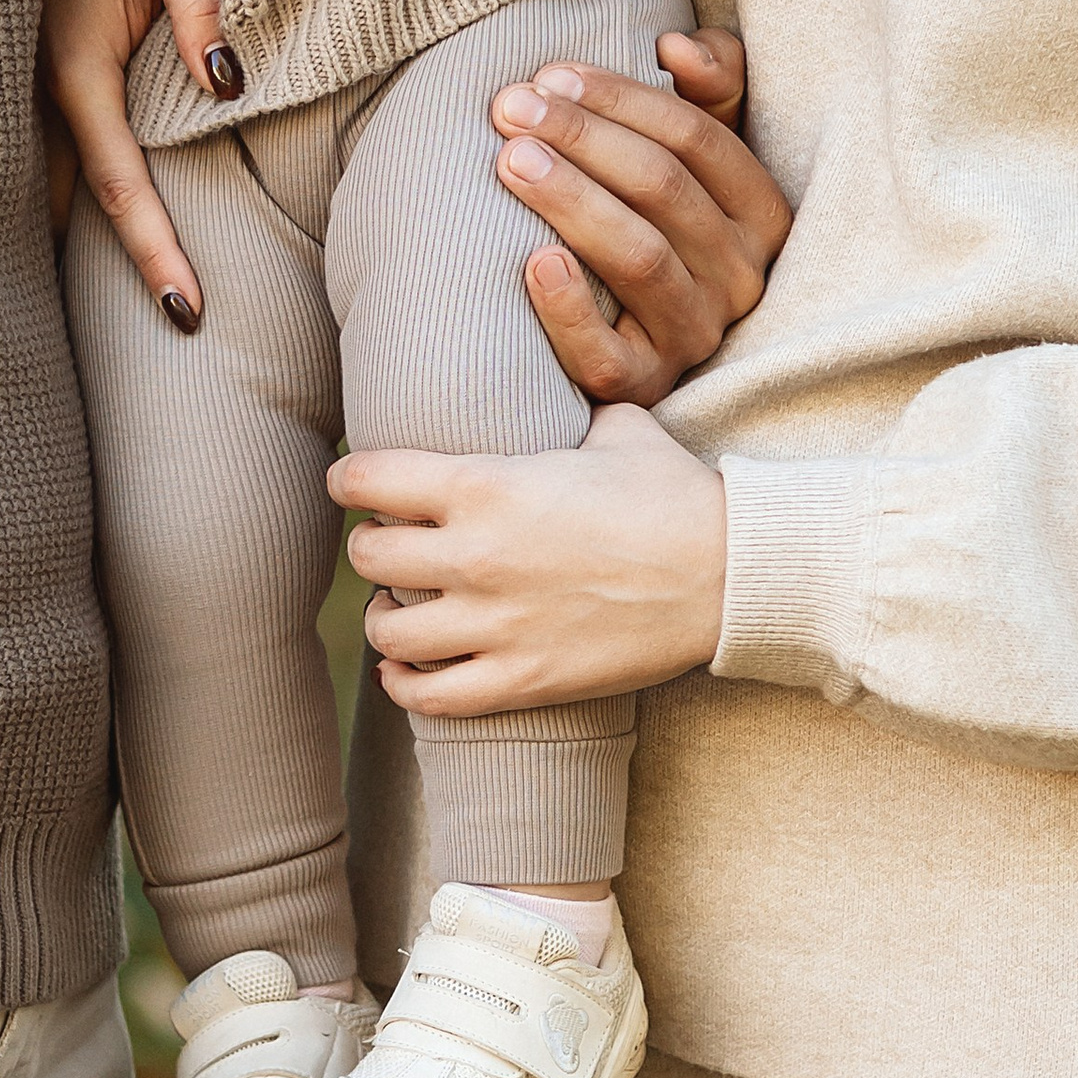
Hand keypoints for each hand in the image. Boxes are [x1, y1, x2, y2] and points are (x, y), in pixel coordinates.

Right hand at [41, 0, 225, 326]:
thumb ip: (202, 6)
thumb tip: (228, 85)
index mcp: (77, 75)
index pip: (122, 189)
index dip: (155, 254)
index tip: (188, 313)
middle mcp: (43, 102)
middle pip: (81, 214)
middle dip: (116, 276)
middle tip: (179, 333)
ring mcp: (30, 104)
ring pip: (56, 198)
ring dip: (86, 252)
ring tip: (126, 319)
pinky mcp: (34, 98)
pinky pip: (53, 169)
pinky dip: (71, 210)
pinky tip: (83, 246)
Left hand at [335, 405, 727, 710]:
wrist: (728, 574)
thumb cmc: (672, 493)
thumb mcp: (612, 426)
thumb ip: (562, 406)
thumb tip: (553, 381)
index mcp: (485, 485)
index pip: (368, 480)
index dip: (350, 480)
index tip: (350, 483)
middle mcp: (475, 556)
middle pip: (368, 556)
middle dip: (371, 545)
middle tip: (389, 541)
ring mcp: (496, 626)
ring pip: (388, 630)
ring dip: (385, 615)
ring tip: (399, 605)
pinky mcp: (523, 681)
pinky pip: (432, 697)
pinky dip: (405, 684)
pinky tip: (406, 669)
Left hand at [495, 28, 788, 403]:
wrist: (627, 328)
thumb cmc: (658, 216)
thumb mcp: (699, 149)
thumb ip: (710, 83)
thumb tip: (676, 45)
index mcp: (761, 213)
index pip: (697, 139)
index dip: (622, 99)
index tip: (549, 74)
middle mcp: (741, 277)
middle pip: (663, 190)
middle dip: (582, 138)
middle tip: (510, 108)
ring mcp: (696, 336)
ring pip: (639, 258)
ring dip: (572, 201)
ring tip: (510, 160)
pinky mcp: (644, 387)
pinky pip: (607, 356)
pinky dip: (568, 310)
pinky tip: (531, 261)